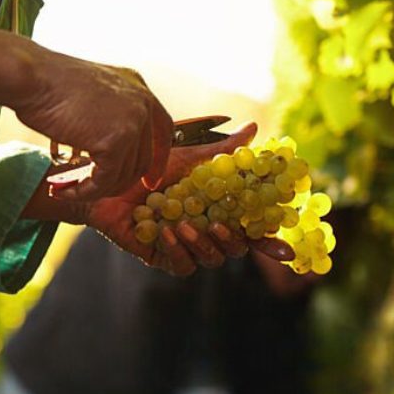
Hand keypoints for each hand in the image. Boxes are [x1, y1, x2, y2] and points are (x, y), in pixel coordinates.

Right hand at [0, 27, 171, 200]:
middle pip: (143, 159)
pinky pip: (103, 182)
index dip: (158, 159)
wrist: (32, 78)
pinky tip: (64, 190)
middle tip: (93, 191)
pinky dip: (84, 192)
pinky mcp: (115, 142)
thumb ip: (106, 115)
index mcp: (137, 87)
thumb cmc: (47, 83)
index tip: (149, 181)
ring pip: (122, 175)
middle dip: (119, 182)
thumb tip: (103, 150)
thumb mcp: (90, 93)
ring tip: (68, 189)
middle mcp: (141, 103)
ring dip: (95, 189)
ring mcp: (131, 122)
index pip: (162, 130)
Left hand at [77, 122, 293, 274]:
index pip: (251, 229)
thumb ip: (224, 152)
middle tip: (219, 223)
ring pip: (210, 259)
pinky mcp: (160, 257)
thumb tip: (256, 128)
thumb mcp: (188, 158)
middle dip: (232, 239)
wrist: (106, 180)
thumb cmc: (146, 168)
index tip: (288, 251)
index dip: (270, 241)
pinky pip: (181, 265)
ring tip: (185, 223)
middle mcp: (204, 231)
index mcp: (217, 209)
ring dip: (202, 242)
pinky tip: (167, 230)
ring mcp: (183, 247)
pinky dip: (177, 249)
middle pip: (235, 249)